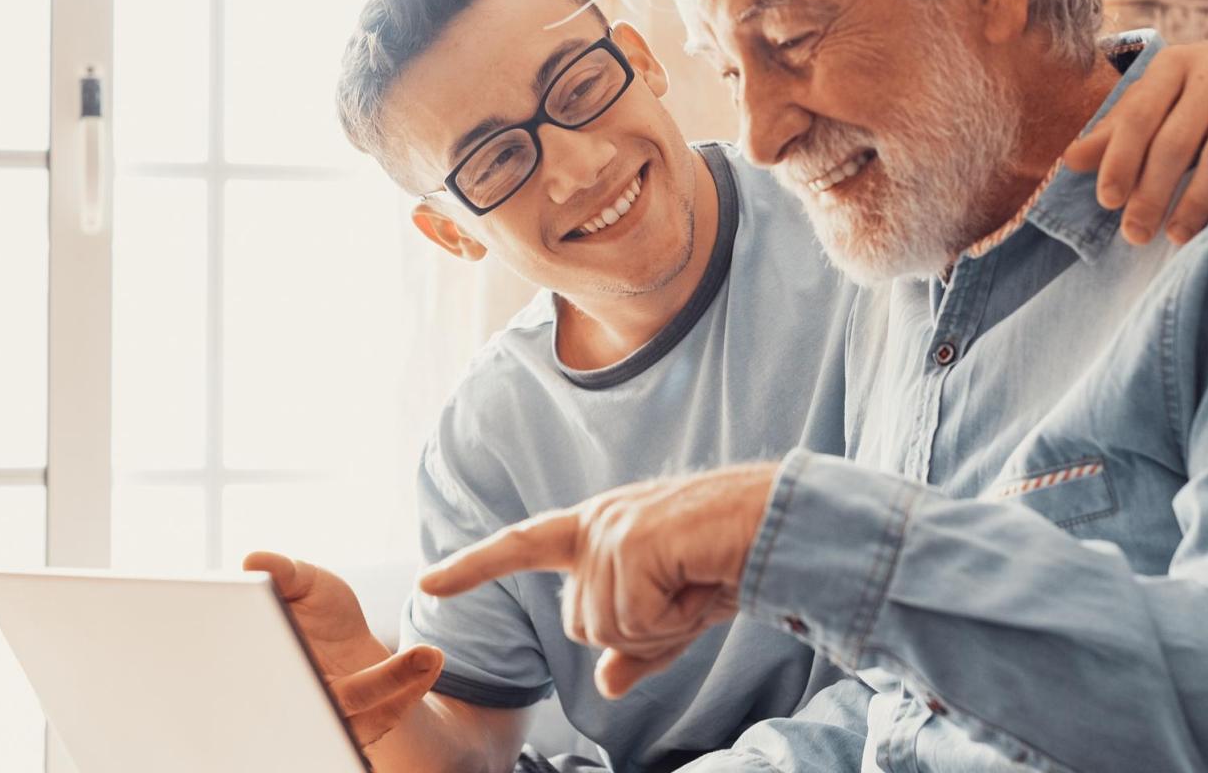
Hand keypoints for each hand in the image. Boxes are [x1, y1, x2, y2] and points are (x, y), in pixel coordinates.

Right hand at [245, 551, 444, 746]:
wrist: (337, 641)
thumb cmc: (312, 610)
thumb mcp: (302, 583)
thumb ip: (282, 573)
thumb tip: (252, 561)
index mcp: (268, 671)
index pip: (268, 680)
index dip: (294, 666)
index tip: (323, 640)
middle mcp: (293, 706)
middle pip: (320, 705)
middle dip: (366, 684)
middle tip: (413, 655)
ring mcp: (325, 723)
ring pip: (356, 715)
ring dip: (395, 684)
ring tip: (428, 654)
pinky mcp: (357, 729)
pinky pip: (383, 717)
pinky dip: (408, 692)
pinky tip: (431, 659)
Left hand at [417, 462, 778, 698]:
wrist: (780, 523)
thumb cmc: (731, 560)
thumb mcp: (679, 616)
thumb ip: (637, 648)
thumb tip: (605, 685)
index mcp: (598, 529)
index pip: (522, 546)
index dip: (474, 567)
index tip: (427, 582)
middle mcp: (596, 524)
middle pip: (579, 625)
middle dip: (636, 635)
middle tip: (687, 598)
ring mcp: (610, 531)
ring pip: (605, 629)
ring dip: (659, 627)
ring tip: (696, 585)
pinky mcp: (631, 542)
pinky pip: (633, 621)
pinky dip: (673, 621)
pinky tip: (699, 583)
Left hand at [1063, 38, 1207, 245]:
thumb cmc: (1206, 100)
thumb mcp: (1162, 105)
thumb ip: (1120, 132)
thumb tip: (1070, 160)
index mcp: (1175, 66)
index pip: (1139, 117)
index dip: (1121, 160)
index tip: (1107, 202)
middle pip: (1178, 140)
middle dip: (1153, 192)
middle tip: (1136, 236)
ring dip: (1199, 196)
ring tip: (1177, 235)